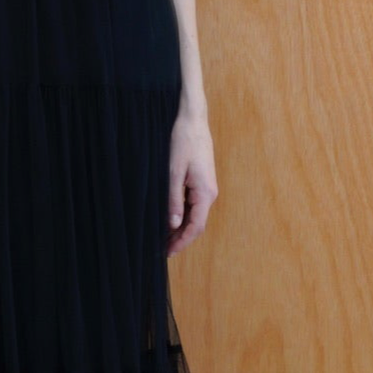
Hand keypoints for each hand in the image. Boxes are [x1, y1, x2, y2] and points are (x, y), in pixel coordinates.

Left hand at [166, 105, 216, 256]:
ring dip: (181, 229)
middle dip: (180, 239)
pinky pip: (194, 205)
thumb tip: (173, 224)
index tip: (168, 253)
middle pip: (197, 225)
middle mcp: (209, 193)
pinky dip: (183, 216)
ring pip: (195, 216)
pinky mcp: (202, 182)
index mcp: (205, 193)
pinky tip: (170, 220)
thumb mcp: (173, 172)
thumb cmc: (183, 142)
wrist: (192, 120)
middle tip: (162, 250)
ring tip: (163, 239)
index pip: (195, 227)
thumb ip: (173, 199)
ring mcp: (207, 188)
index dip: (181, 242)